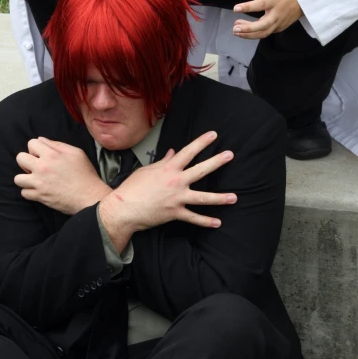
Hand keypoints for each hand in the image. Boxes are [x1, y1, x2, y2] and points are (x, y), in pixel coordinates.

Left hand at [14, 137, 111, 214]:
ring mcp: (39, 183)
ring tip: (34, 179)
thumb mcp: (76, 153)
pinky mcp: (39, 197)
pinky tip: (38, 190)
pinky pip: (23, 193)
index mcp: (51, 155)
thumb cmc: (85, 174)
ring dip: (25, 178)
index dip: (36, 148)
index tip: (42, 154)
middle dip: (27, 160)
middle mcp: (42, 168)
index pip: (31, 143)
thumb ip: (58, 144)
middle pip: (20, 158)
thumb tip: (41, 140)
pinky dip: (29, 192)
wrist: (89, 197)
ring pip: (17, 178)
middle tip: (36, 166)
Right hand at [98, 131, 236, 252]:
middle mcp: (176, 182)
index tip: (213, 135)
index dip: (201, 142)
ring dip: (220, 198)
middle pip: (201, 170)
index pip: (188, 152)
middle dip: (217, 162)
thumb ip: (163, 161)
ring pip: (203, 198)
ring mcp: (177, 198)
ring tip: (234, 197)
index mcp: (168, 169)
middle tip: (230, 155)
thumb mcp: (147, 170)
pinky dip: (206, 221)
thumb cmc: (132, 188)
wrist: (123, 209)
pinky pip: (194, 218)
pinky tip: (218, 222)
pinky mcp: (175, 213)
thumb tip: (173, 152)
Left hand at [232, 0, 302, 38]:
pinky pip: (265, 33)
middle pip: (263, 25)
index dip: (248, 7)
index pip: (260, 4)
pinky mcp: (279, 28)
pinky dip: (254, 34)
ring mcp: (278, 22)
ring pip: (263, 33)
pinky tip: (245, 30)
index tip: (236, 8)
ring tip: (236, 31)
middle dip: (248, 28)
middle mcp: (277, 13)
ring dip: (249, 34)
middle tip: (235, 28)